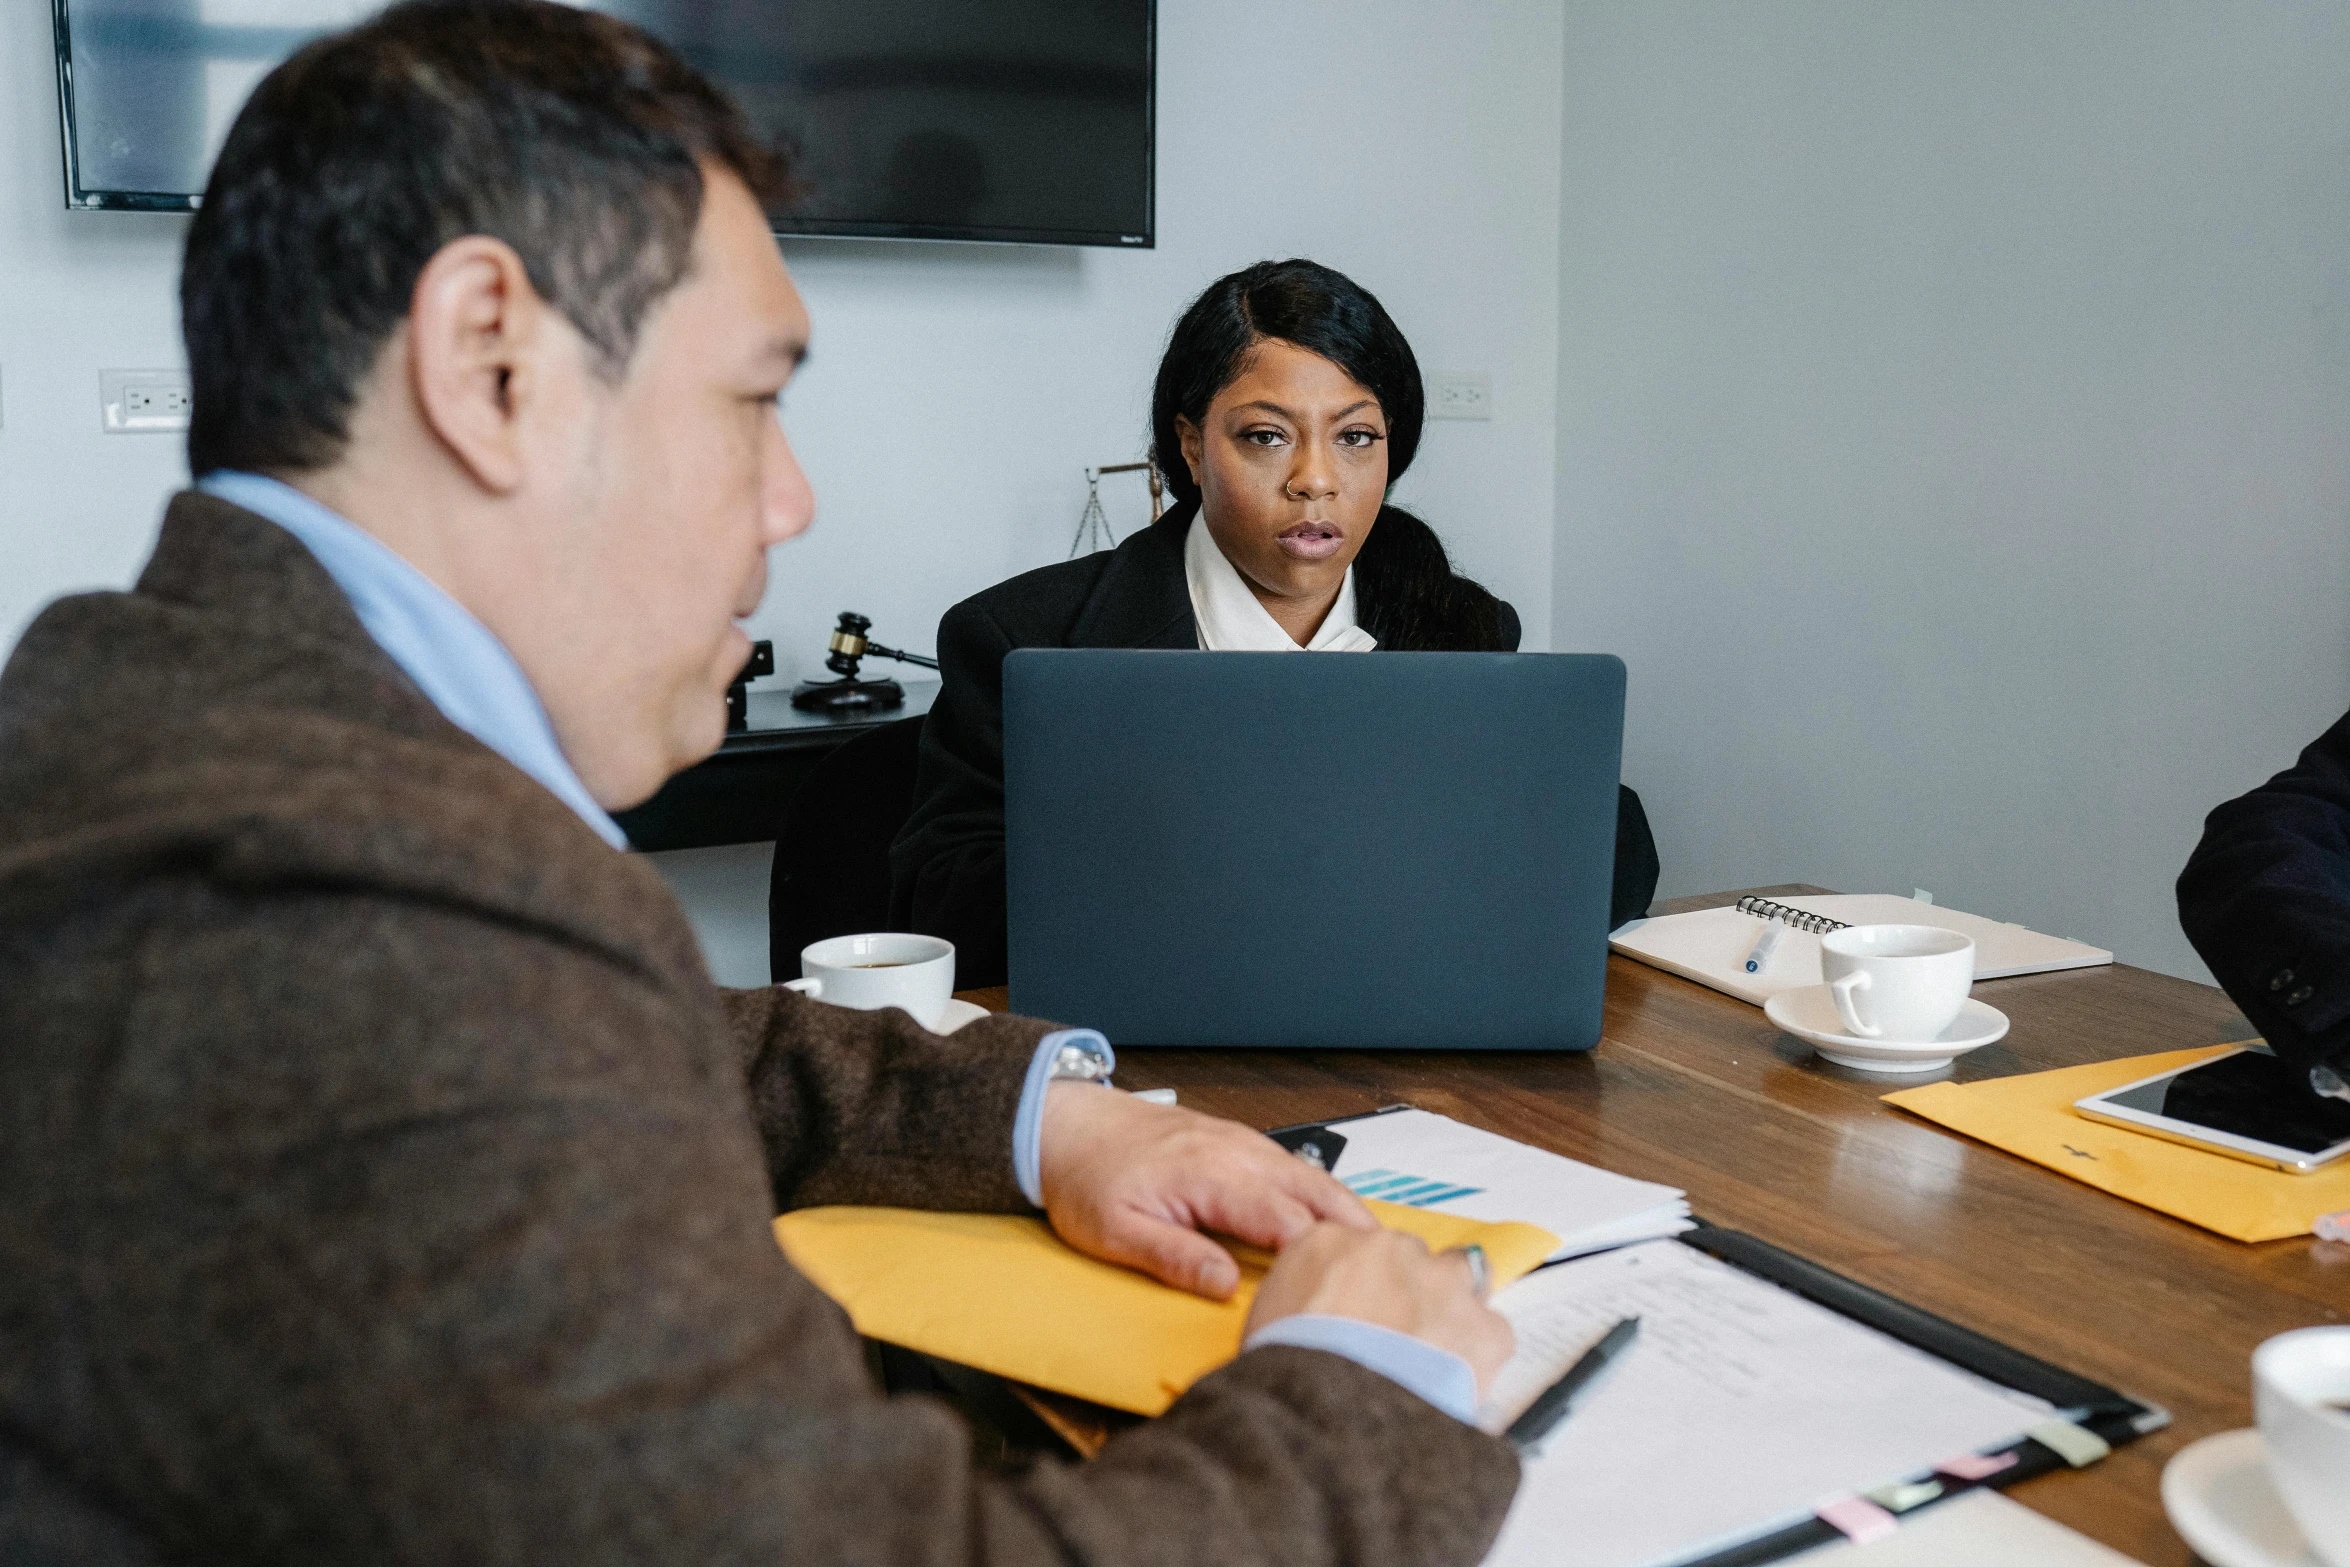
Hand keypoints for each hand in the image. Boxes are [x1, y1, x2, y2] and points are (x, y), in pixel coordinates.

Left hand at [1039, 1083, 1374, 1298]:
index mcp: (1214, 1177)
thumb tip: (1226, 1288)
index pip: (1289, 1223)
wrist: (1067, 1124)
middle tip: (1398, 1275)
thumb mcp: (1116, 1232)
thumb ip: (1174, 1258)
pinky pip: (1296, 1169)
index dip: (1324, 1262)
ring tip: (1385, 1258)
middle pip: (1319, 1195)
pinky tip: (1339, 1225)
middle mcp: (1241, 1154)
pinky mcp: (1241, 1144)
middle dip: (1359, 1235)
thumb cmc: (1088, 1179)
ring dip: (1349, 1214)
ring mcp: (1245, 1144)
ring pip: (1315, 1179)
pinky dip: (1326, 1197)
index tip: (1350, 1295)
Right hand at [1246, 1222, 1515, 1395]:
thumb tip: (1315, 1317)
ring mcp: (1441, 1282)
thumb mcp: (1265, 1322)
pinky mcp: (1482, 1326)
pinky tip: (1456, 1383)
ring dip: (1449, 1312)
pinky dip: (1479, 1356)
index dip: (1360, 1281)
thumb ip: (1298, 1300)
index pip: (1353, 1244)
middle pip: (1409, 1258)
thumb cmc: (1289, 1371)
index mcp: (1326, 1241)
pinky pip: (1492, 1333)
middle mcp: (1389, 1248)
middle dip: (1407, 1293)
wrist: (1332, 1408)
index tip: (1360, 1308)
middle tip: (1393, 1340)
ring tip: (1431, 1359)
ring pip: (1460, 1283)